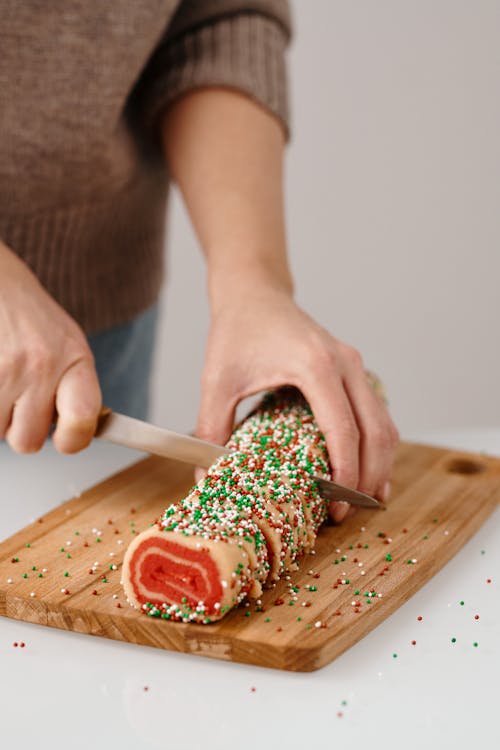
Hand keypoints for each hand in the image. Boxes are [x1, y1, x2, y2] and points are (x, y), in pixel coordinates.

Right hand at [0, 241, 101, 453]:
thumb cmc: (28, 316)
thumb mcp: (67, 343)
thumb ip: (73, 388)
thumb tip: (73, 437)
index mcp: (74, 358)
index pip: (82, 421)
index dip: (73, 440)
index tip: (65, 440)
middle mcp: (40, 365)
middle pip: (28, 441)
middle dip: (19, 427)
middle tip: (17, 397)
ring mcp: (3, 370)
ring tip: (1, 378)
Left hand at [196, 281, 399, 522]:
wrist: (254, 293)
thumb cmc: (236, 331)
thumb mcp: (218, 381)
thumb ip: (212, 429)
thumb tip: (207, 479)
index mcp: (316, 366)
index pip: (344, 431)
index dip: (345, 474)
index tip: (336, 506)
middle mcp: (345, 363)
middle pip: (376, 431)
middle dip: (369, 476)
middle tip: (351, 510)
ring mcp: (354, 363)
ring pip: (384, 422)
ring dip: (381, 462)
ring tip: (366, 497)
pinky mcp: (353, 368)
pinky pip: (377, 411)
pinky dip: (377, 442)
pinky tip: (367, 466)